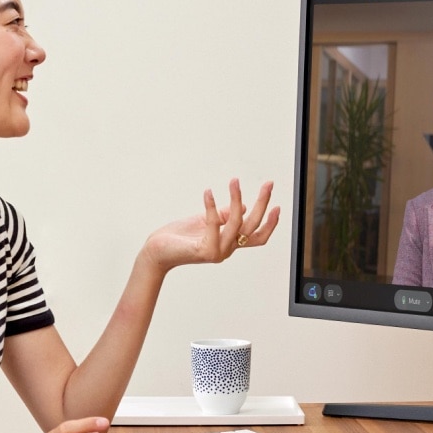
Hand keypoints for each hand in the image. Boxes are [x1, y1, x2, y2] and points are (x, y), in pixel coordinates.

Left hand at [141, 178, 280, 272]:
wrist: (156, 252)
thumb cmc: (178, 237)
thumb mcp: (203, 221)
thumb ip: (222, 216)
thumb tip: (243, 206)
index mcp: (229, 242)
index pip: (257, 236)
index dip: (270, 223)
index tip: (277, 205)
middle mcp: (227, 249)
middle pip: (253, 226)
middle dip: (263, 203)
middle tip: (268, 184)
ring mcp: (217, 251)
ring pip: (236, 223)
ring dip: (237, 199)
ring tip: (234, 181)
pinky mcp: (205, 250)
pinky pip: (213, 224)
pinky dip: (212, 206)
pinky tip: (209, 192)